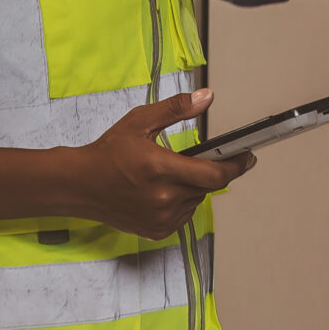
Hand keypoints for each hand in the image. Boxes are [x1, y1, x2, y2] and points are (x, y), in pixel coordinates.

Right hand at [68, 90, 252, 239]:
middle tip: (191, 159)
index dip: (236, 166)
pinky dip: (180, 202)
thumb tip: (207, 98)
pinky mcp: (156, 231)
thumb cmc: (108, 152)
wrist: (80, 185)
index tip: (248, 156)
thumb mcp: (140, 121)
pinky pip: (183, 215)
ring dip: (192, 187)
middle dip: (207, 171)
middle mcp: (163, 198)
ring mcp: (160, 218)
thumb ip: (176, 109)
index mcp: (161, 169)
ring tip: (168, 173)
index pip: (214, 174)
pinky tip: (161, 191)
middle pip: (207, 186)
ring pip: (195, 201)